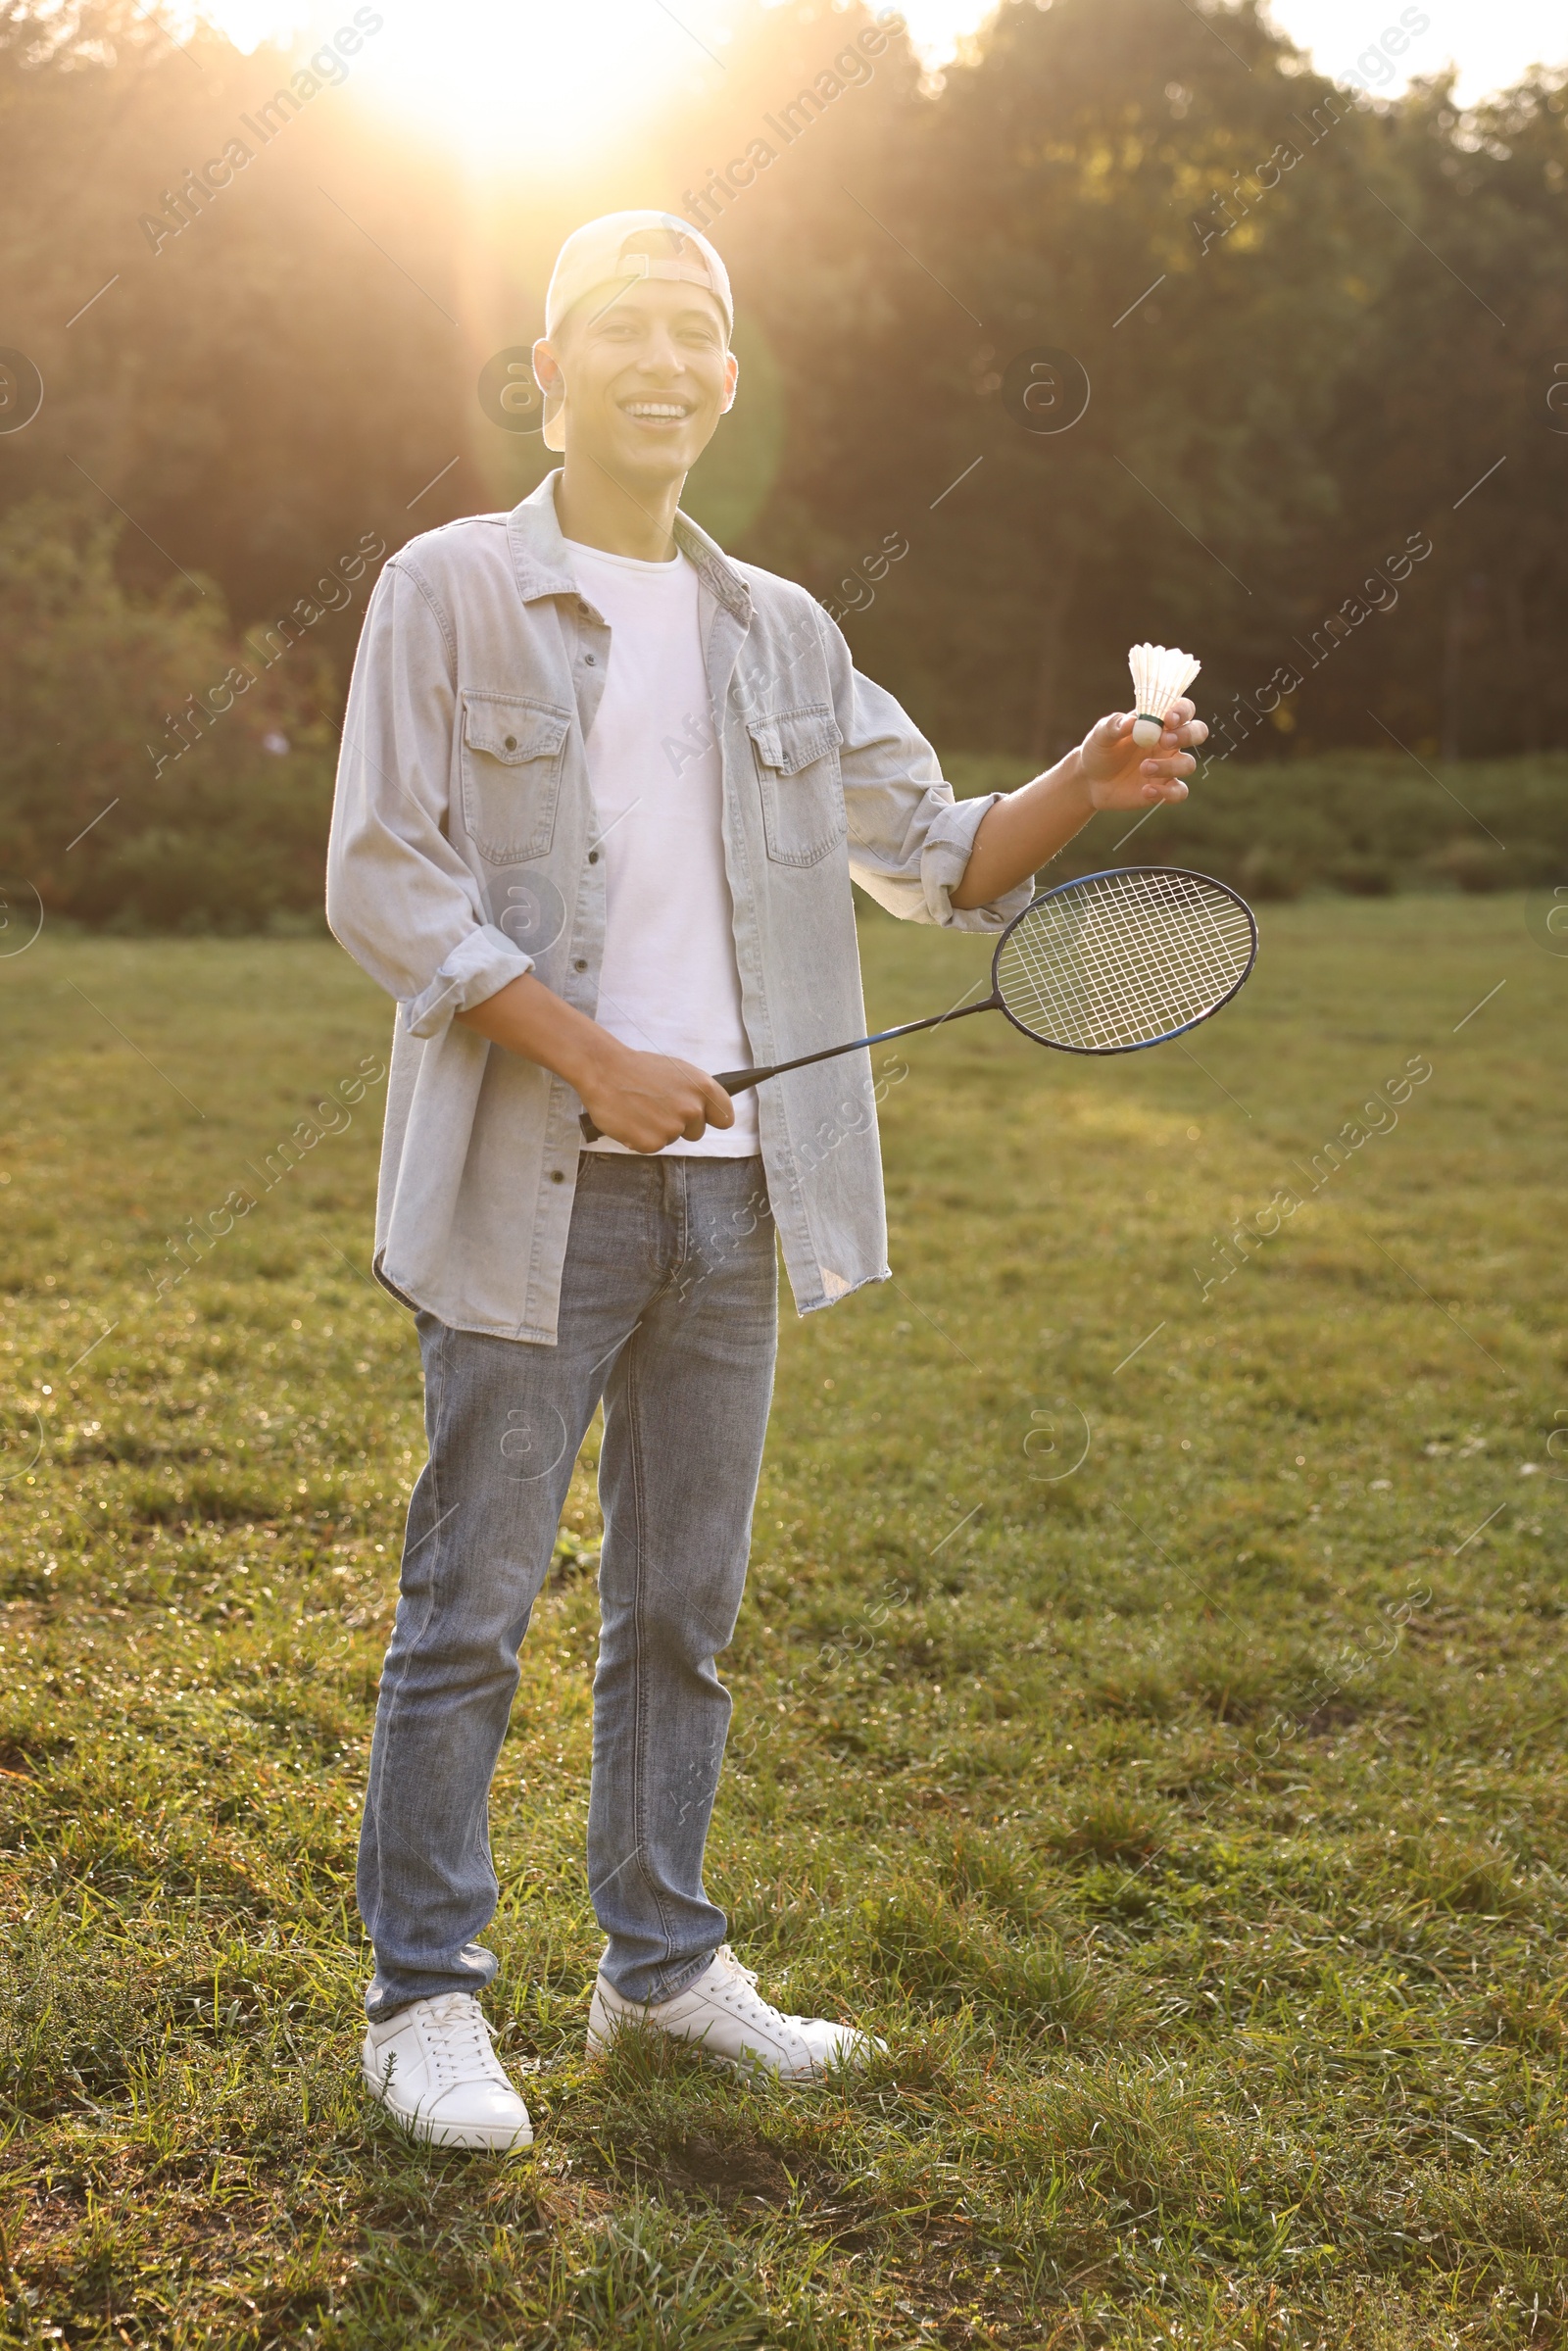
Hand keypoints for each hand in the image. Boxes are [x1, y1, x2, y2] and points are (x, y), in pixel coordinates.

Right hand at [577, 1042, 733, 1153]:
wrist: (603, 1070)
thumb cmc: (637, 1068)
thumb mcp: (676, 1070)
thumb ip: (695, 1090)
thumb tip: (705, 1107)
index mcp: (702, 1088)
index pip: (725, 1117)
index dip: (714, 1119)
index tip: (707, 1119)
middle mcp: (692, 1109)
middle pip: (696, 1132)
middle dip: (680, 1125)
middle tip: (658, 1108)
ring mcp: (672, 1128)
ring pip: (672, 1138)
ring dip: (658, 1130)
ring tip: (641, 1109)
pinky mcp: (652, 1143)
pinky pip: (652, 1146)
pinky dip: (641, 1138)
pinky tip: (631, 1120)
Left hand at [1074, 698, 1207, 812]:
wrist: (1090, 781)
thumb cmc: (1099, 750)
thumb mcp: (1101, 734)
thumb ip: (1115, 725)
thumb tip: (1132, 721)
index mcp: (1157, 722)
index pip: (1183, 709)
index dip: (1182, 711)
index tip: (1168, 719)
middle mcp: (1169, 742)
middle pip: (1198, 732)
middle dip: (1187, 735)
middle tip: (1165, 741)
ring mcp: (1169, 766)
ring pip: (1188, 764)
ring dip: (1169, 767)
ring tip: (1144, 768)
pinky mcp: (1164, 788)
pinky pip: (1179, 791)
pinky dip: (1166, 793)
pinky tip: (1146, 791)